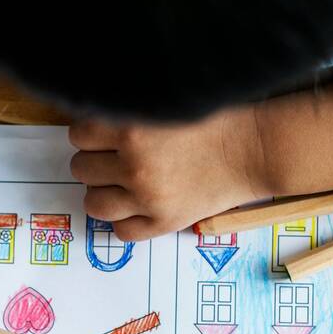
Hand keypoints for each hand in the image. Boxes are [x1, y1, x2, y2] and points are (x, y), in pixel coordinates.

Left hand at [68, 104, 266, 240]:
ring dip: (102, 192)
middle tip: (115, 158)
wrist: (252, 150)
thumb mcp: (165, 102)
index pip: (80, 134)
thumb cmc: (214, 120)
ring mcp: (147, 198)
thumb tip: (93, 121)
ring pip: (93, 203)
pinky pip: (121, 231)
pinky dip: (124, 220)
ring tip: (119, 184)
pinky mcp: (164, 223)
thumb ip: (128, 109)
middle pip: (81, 168)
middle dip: (95, 161)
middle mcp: (135, 165)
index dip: (91, 134)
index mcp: (132, 128)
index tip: (105, 135)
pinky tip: (137, 205)